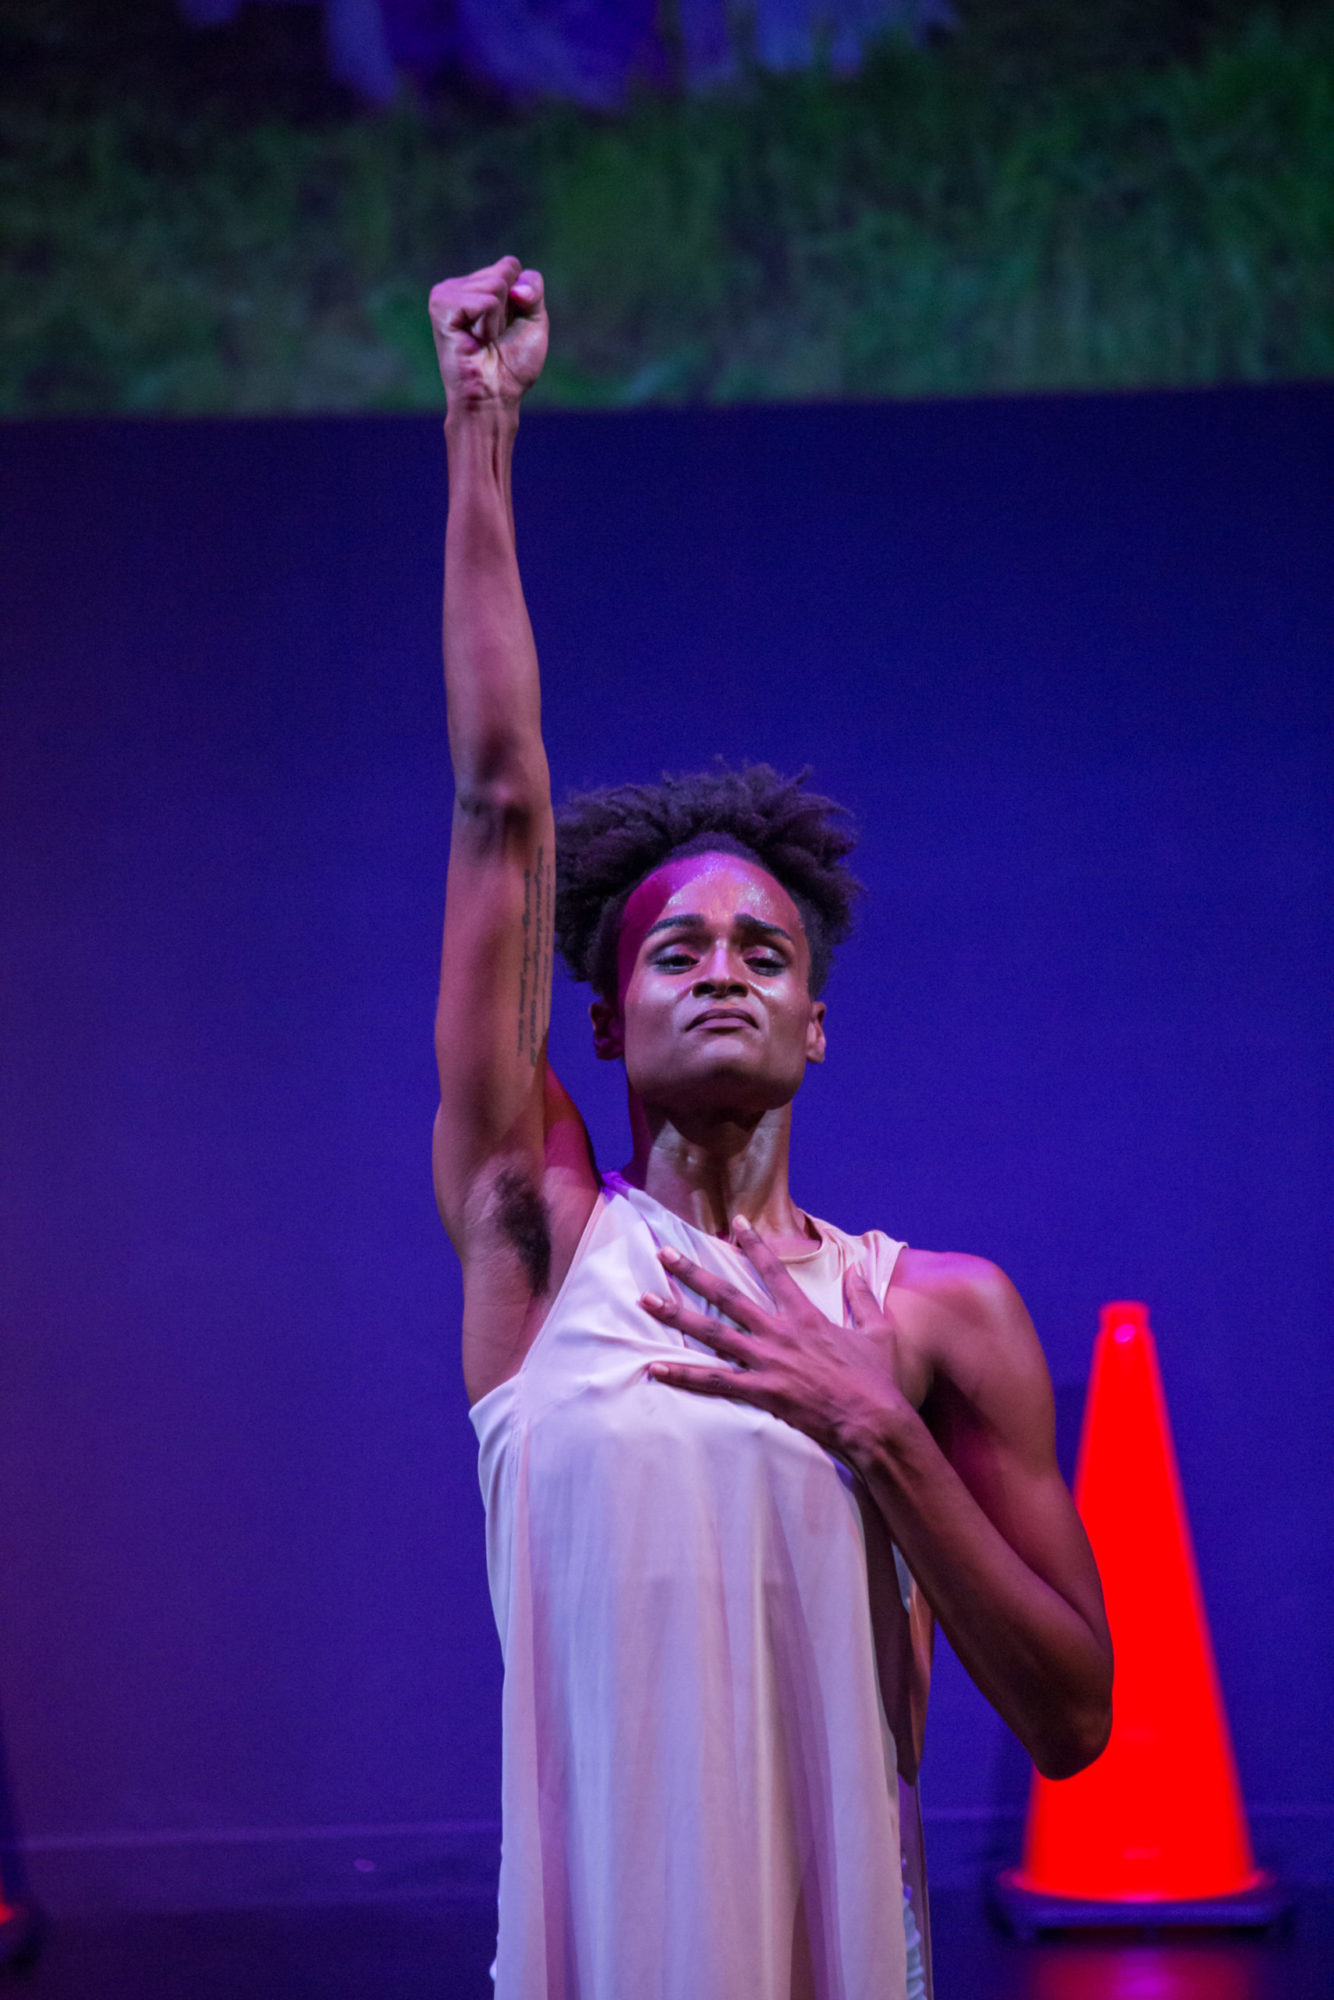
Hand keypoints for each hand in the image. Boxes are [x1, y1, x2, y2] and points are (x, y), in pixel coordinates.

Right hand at [429, 256, 547, 410]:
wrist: (494, 397)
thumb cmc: (512, 365)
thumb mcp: (534, 320)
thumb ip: (534, 289)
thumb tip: (516, 286)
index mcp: (478, 285)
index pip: (512, 265)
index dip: (523, 297)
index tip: (507, 327)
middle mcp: (460, 285)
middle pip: (504, 271)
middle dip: (509, 309)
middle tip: (493, 337)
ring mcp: (446, 293)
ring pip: (495, 285)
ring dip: (497, 321)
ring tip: (482, 340)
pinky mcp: (441, 306)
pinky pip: (485, 302)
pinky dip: (488, 326)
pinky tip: (475, 341)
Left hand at [640, 1217, 913, 1467]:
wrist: (874, 1421)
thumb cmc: (877, 1380)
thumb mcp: (877, 1332)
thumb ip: (862, 1298)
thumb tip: (856, 1269)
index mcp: (805, 1315)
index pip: (773, 1270)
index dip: (753, 1244)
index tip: (734, 1221)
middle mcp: (779, 1332)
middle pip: (727, 1295)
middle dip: (692, 1272)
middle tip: (663, 1253)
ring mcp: (767, 1361)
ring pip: (712, 1333)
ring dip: (676, 1315)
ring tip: (646, 1300)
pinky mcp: (761, 1391)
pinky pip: (714, 1381)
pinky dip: (684, 1375)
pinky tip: (656, 1367)